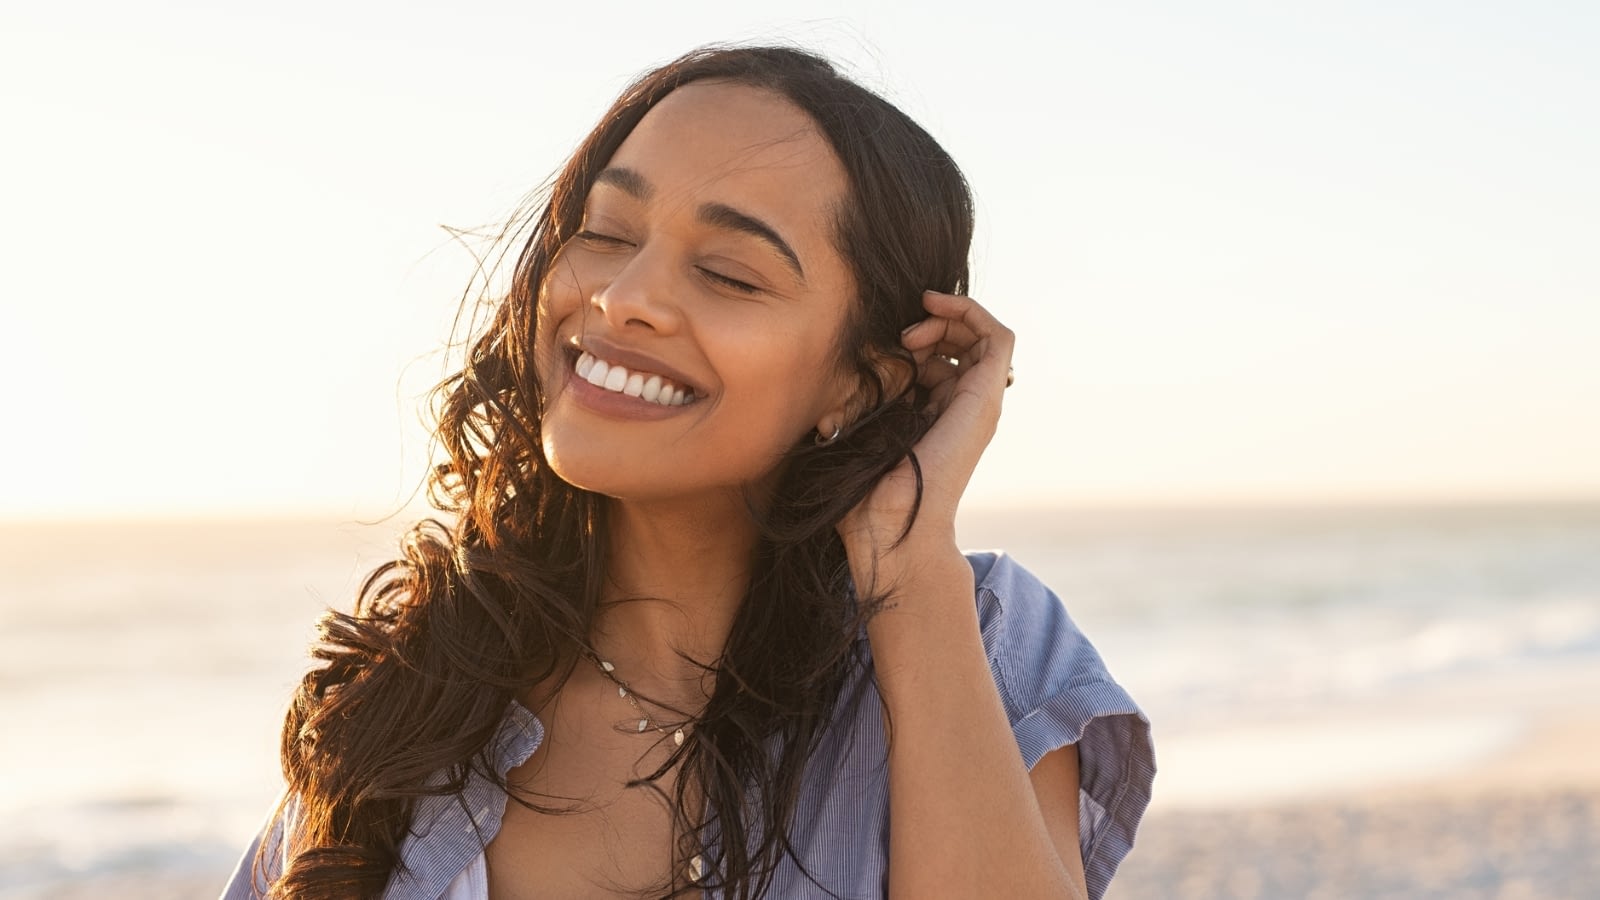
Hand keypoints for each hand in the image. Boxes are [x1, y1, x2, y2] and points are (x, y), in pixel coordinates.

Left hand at [837, 290, 1013, 577]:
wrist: (890, 527)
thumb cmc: (865, 493)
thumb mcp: (855, 431)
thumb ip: (856, 405)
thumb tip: (839, 389)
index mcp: (936, 415)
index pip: (939, 359)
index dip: (913, 339)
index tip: (883, 345)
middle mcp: (963, 407)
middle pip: (963, 343)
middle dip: (931, 325)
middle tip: (900, 337)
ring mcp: (979, 402)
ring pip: (982, 336)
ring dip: (948, 318)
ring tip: (913, 332)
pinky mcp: (987, 397)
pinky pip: (999, 337)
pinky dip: (971, 311)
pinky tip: (936, 308)